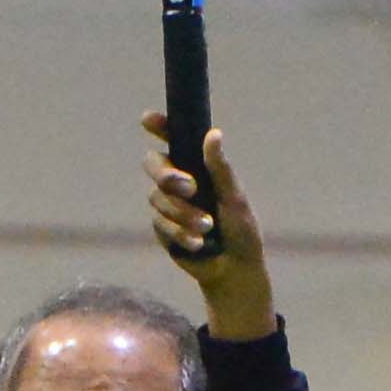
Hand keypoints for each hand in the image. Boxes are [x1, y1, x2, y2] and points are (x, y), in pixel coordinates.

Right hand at [142, 113, 272, 334]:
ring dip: (183, 214)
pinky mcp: (162, 228)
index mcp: (198, 166)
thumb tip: (213, 133)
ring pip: (157, 198)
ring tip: (208, 229)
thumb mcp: (234, 197)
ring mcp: (168, 204)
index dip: (159, 127)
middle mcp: (179, 181)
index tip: (148, 120)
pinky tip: (199, 243)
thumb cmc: (241, 230)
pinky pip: (159, 223)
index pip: (174, 139)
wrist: (233, 270)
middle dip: (168, 175)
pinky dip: (180, 233)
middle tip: (190, 188)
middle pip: (153, 164)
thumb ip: (220, 168)